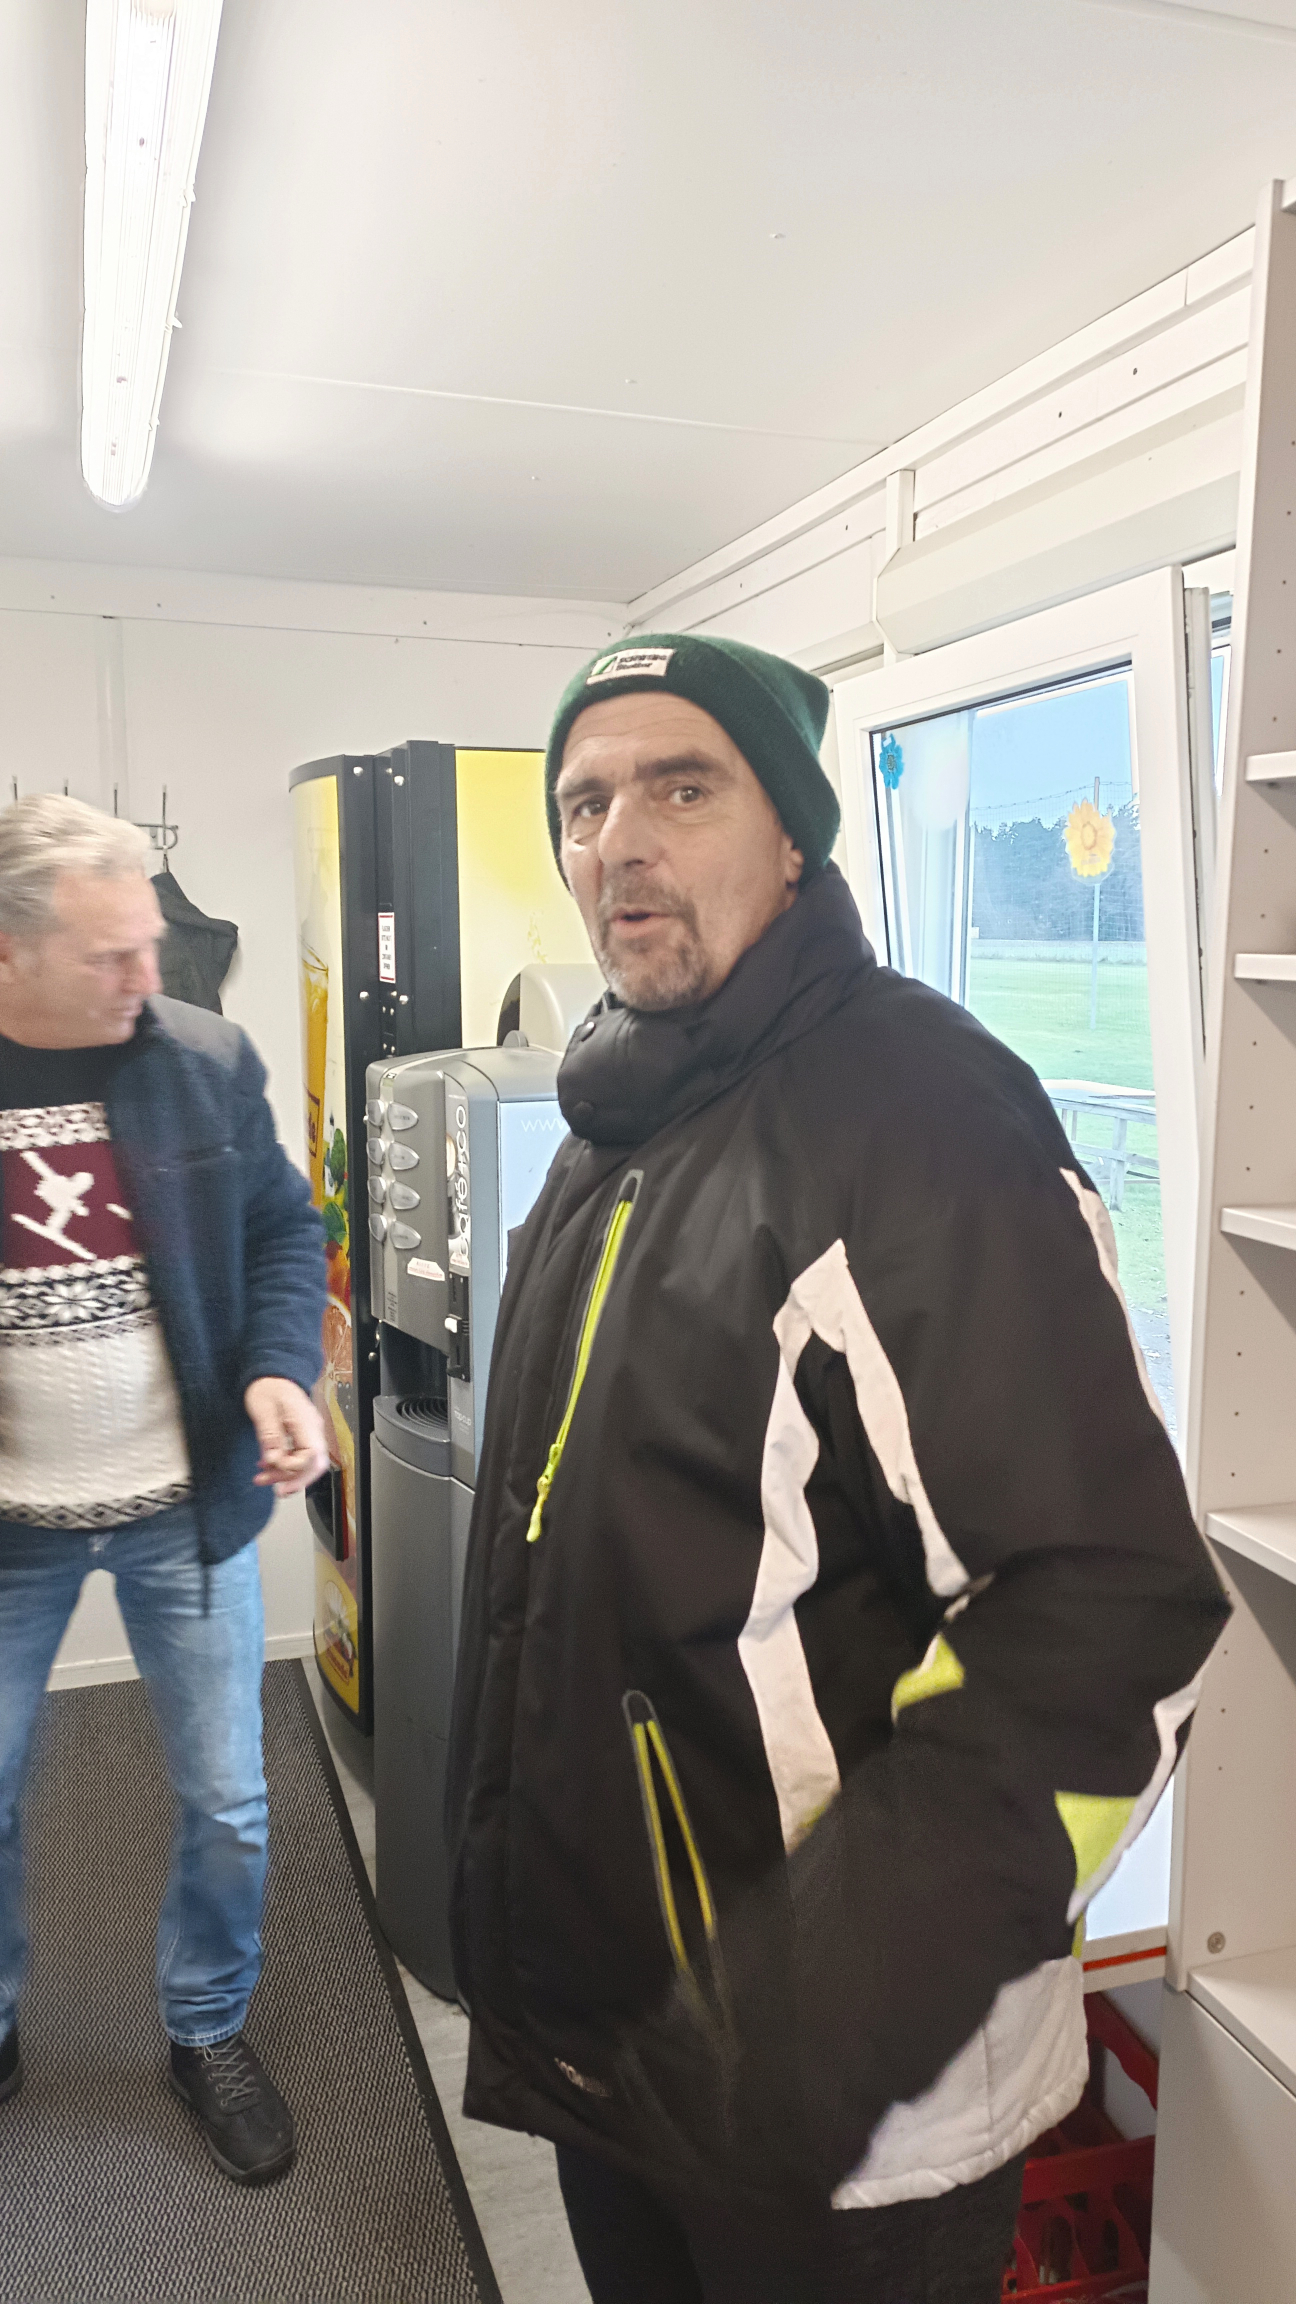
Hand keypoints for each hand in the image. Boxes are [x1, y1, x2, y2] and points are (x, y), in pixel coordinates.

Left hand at [244, 1378, 329, 1496]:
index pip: (311, 1454)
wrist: (271, 1376)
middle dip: (296, 1480)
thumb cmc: (268, 1388)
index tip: (274, 1467)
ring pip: (306, 1463)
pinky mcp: (302, 1436)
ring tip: (263, 1479)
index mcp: (305, 1421)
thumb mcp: (263, 1410)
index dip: (294, 1467)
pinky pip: (298, 1457)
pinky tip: (267, 1466)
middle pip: (316, 1464)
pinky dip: (283, 1466)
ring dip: (285, 1475)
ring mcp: (308, 1432)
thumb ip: (270, 1436)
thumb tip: (274, 1459)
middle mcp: (312, 1428)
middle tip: (279, 1491)